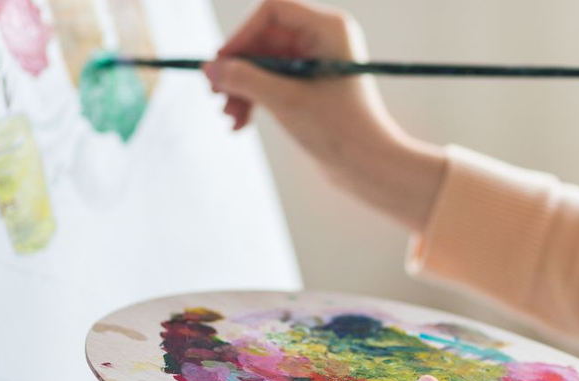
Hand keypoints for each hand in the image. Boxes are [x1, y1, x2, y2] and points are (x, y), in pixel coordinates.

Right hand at [205, 0, 445, 231]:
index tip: (221, 64)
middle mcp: (323, 38)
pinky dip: (255, 99)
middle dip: (239, 70)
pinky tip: (240, 124)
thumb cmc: (339, 130)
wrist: (370, 167)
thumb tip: (208, 69)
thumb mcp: (285, 101)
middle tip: (217, 97)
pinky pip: (272, 81)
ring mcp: (316, 62)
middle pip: (264, 38)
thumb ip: (244, 80)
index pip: (272, 10)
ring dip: (242, 88)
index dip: (242, 35)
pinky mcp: (310, 86)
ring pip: (264, 63)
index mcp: (328, 28)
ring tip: (230, 118)